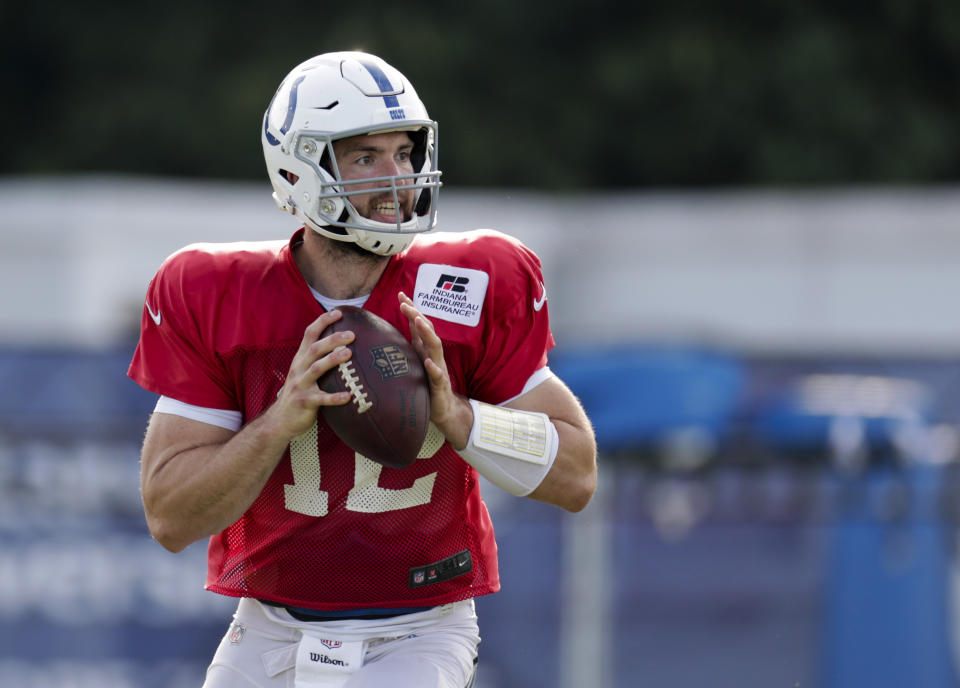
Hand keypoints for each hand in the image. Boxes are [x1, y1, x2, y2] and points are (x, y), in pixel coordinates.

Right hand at [267, 310, 353, 438]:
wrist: (280, 420)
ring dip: (332, 360)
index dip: (323, 322)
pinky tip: (348, 396)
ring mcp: (299, 385)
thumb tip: (345, 346)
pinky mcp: (303, 402)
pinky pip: (320, 399)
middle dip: (332, 339)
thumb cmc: (300, 392)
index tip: (339, 312)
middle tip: (352, 334)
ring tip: (349, 354)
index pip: (309, 334)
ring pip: (316, 369)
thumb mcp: (305, 372)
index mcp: (300, 359)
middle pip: (314, 349)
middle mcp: (298, 369)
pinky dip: (334, 398)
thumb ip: (318, 359)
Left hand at [398, 292, 472, 448]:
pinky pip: (438, 374)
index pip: (419, 324)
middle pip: (427, 330)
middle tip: (405, 303)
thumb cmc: (427, 382)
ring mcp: (438, 367)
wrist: (443, 408)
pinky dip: (433, 367)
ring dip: (427, 333)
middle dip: (417, 315)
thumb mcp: (416, 359)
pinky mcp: (440, 385)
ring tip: (418, 321)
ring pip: (435, 347)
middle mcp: (433, 354)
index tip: (401, 294)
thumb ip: (411, 342)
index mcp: (425, 348)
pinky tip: (427, 362)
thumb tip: (399, 326)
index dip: (412, 308)